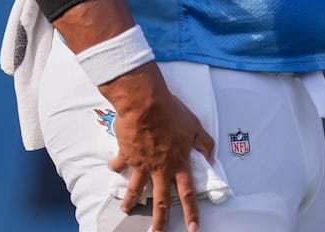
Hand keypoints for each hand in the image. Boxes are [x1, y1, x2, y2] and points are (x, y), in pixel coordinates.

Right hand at [100, 62, 213, 231]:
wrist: (146, 105)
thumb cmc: (173, 113)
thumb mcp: (196, 127)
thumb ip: (205, 144)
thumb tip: (211, 159)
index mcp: (178, 163)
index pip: (188, 193)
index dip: (191, 212)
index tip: (194, 229)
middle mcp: (160, 168)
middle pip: (160, 200)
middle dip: (160, 220)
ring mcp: (141, 164)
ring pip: (135, 189)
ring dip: (130, 201)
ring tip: (126, 210)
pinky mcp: (126, 155)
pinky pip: (119, 164)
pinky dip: (116, 166)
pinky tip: (113, 167)